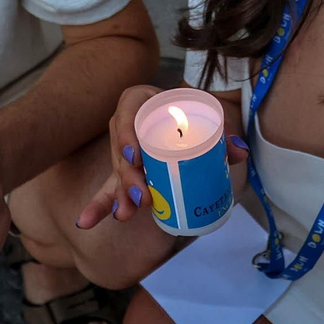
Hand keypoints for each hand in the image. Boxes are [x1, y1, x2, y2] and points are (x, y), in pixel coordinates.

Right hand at [75, 85, 248, 228]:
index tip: (135, 156)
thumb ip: (224, 133)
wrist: (187, 117)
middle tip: (143, 196)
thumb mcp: (209, 117)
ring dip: (120, 194)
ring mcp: (123, 151)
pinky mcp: (124, 172)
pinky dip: (99, 205)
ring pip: (116, 172)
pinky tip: (84, 222)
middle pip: (121, 148)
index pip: (128, 110)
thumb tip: (239, 152)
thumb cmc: (194, 112)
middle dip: (128, 175)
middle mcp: (127, 124)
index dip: (127, 133)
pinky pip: (108, 188)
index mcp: (143, 101)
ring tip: (125, 214)